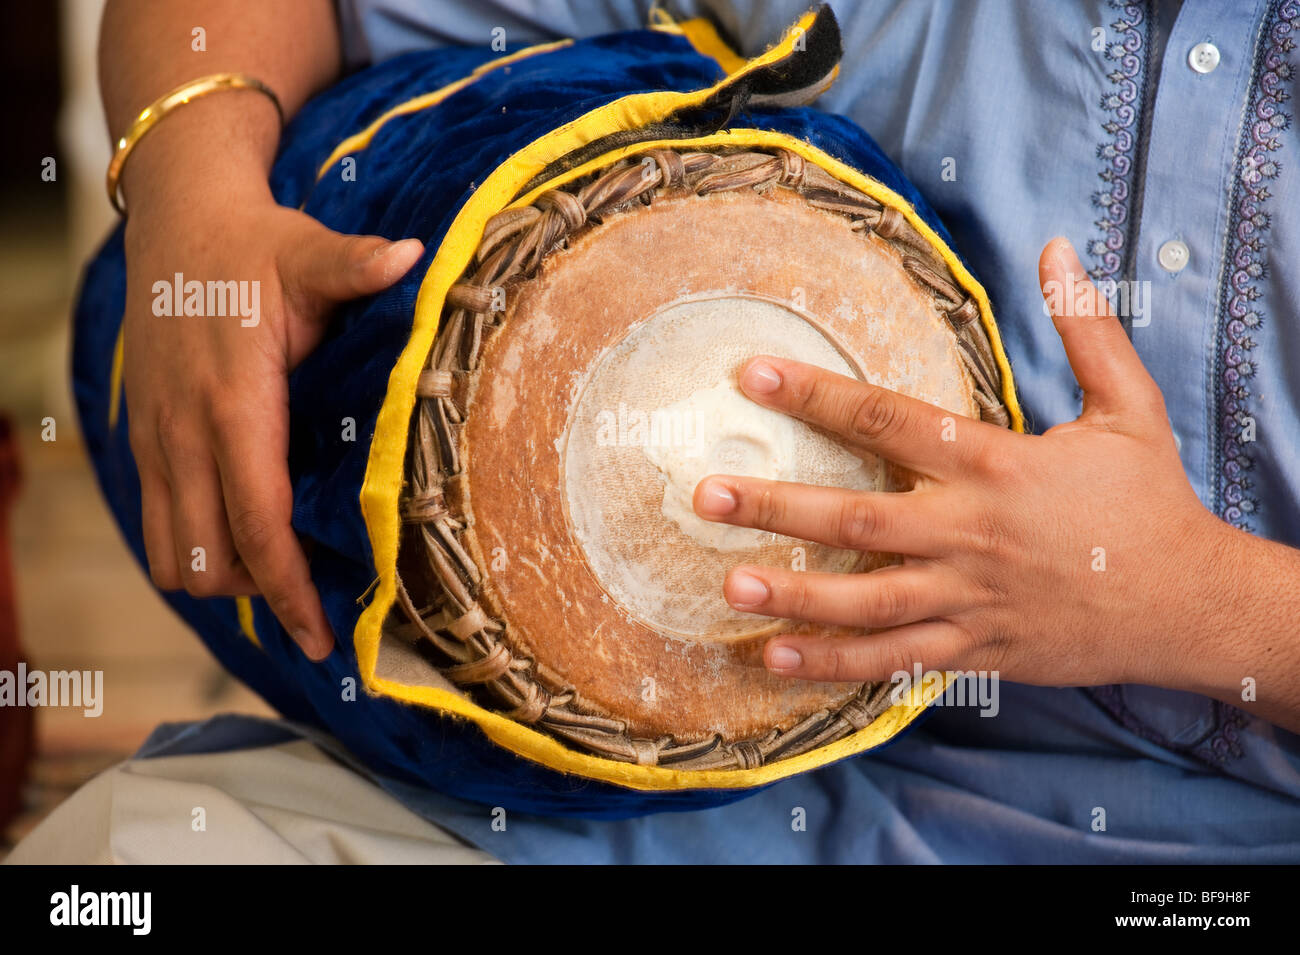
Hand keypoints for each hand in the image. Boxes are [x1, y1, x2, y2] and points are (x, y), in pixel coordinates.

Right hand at [122, 164, 420, 659]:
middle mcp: (183, 430)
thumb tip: (415, 257)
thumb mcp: (306, 251)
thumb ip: (355, 265)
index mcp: (233, 399)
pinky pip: (155, 524)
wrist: (176, 219)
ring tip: (282, 586)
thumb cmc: (253, 243)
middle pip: (212, 556)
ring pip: (173, 554)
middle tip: (319, 621)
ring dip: (223, 579)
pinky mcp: (143, 437)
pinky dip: (193, 552)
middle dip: (264, 598)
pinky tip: (241, 547)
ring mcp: (155, 437)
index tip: (323, 636)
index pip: (257, 520)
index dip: (289, 587)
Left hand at [693, 237, 1235, 689]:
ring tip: (728, 583)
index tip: (750, 373)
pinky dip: (836, 662)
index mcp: (996, 466)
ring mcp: (969, 597)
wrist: (1190, 603)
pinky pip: (895, 658)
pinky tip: (777, 656)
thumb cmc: (1151, 502)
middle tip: (706, 494)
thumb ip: (1087, 327)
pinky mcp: (976, 647)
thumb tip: (1053, 248)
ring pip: (868, 600)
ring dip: (796, 594)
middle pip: (859, 517)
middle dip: (778, 504)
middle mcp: (970, 533)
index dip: (816, 394)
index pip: (890, 419)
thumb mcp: (1130, 405)